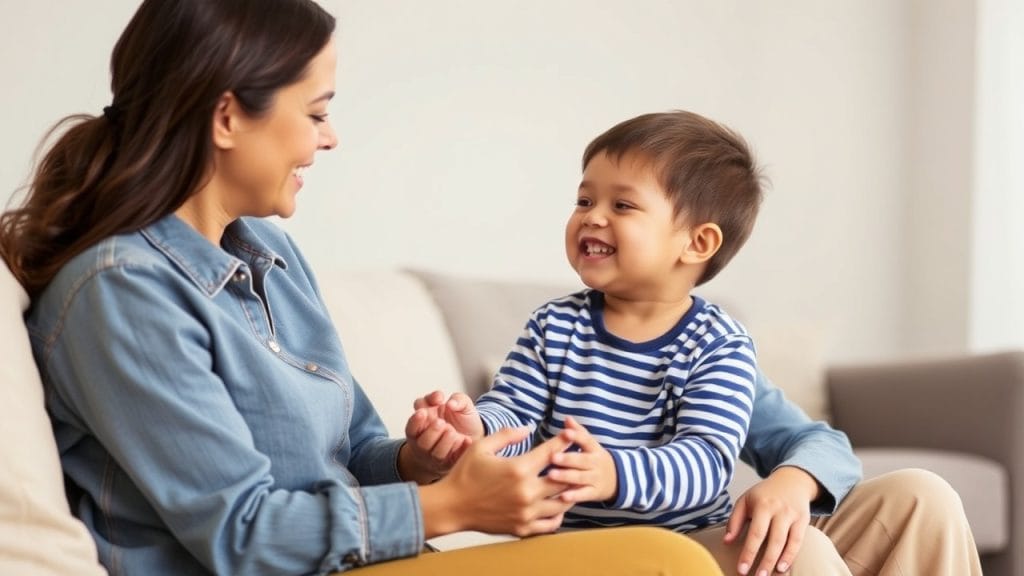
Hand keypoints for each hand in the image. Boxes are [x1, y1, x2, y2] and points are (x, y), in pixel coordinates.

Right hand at [402, 390, 480, 479]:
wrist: (476, 437)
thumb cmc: (464, 420)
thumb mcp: (464, 405)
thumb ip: (459, 399)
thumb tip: (450, 403)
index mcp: (426, 415)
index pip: (417, 408)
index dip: (424, 405)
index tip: (438, 402)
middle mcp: (424, 432)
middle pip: (414, 433)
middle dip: (430, 429)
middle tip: (442, 423)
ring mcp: (431, 449)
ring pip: (428, 449)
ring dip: (442, 440)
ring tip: (454, 432)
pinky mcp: (444, 463)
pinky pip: (446, 460)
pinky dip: (457, 450)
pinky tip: (465, 441)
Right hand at [420, 426, 575, 537]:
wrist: (451, 506)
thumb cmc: (464, 474)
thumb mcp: (482, 446)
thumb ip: (507, 435)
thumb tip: (528, 428)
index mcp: (518, 469)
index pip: (551, 452)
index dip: (564, 440)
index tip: (570, 435)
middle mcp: (526, 492)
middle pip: (564, 478)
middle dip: (572, 467)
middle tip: (576, 460)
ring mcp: (526, 512)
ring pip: (563, 503)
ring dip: (569, 491)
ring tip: (571, 483)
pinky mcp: (522, 528)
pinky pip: (551, 523)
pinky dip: (559, 514)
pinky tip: (556, 504)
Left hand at [545, 416, 616, 502]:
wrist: (618, 480)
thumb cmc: (595, 459)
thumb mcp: (591, 445)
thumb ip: (578, 432)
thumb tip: (567, 418)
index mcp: (594, 449)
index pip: (586, 440)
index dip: (576, 436)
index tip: (565, 432)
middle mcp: (596, 463)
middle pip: (582, 460)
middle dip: (567, 459)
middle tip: (552, 457)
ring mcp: (596, 478)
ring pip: (580, 477)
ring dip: (566, 476)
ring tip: (550, 475)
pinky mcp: (594, 493)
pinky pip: (584, 495)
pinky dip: (574, 496)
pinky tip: (562, 497)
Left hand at [724, 466, 820, 574]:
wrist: (791, 480)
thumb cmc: (764, 494)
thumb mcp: (745, 501)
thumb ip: (734, 520)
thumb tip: (726, 542)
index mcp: (762, 505)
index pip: (755, 533)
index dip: (748, 552)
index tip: (742, 569)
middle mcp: (779, 510)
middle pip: (773, 540)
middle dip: (765, 561)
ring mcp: (793, 515)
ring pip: (787, 542)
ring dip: (778, 561)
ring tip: (769, 575)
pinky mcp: (804, 520)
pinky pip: (798, 541)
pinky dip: (791, 555)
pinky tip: (784, 567)